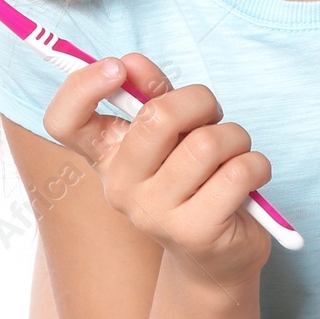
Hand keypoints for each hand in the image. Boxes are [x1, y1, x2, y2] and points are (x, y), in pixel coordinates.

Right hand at [42, 52, 272, 288]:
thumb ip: (153, 95)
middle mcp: (120, 187)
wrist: (215, 256)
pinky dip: (257, 164)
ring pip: (208, 143)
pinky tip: (250, 178)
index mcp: (107, 156)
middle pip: (159, 117)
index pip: (63, 121)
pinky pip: (239, 172)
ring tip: (233, 154)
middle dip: (201, 101)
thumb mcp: (172, 134)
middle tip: (211, 116)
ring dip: (236, 137)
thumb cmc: (194, 179)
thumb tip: (132, 62)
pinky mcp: (195, 233)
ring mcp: (154, 214)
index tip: (118, 67)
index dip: (82, 85)